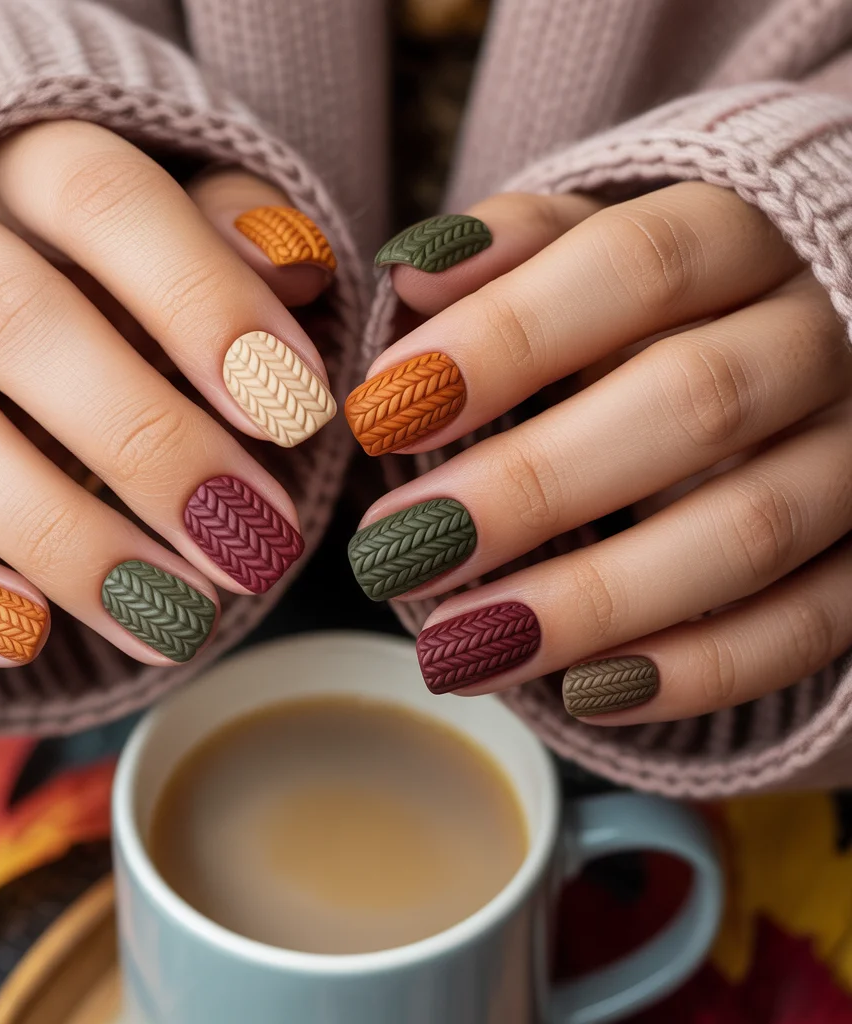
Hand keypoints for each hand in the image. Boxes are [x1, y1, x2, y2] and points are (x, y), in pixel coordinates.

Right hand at [0, 121, 338, 666]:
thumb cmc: (98, 264)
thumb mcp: (170, 223)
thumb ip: (230, 231)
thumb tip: (299, 262)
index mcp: (23, 169)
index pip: (102, 198)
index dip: (204, 303)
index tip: (298, 410)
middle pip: (17, 323)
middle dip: (153, 447)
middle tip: (260, 543)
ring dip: (67, 538)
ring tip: (183, 621)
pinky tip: (27, 636)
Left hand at [348, 182, 851, 721]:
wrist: (787, 347)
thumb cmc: (648, 312)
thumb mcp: (585, 257)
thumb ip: (509, 254)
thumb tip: (408, 276)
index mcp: (744, 237)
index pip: (636, 265)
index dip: (504, 338)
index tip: (380, 411)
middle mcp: (821, 338)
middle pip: (693, 404)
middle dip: (527, 488)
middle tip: (391, 551)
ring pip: (749, 531)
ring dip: (589, 602)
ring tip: (453, 648)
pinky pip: (812, 625)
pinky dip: (695, 671)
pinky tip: (579, 692)